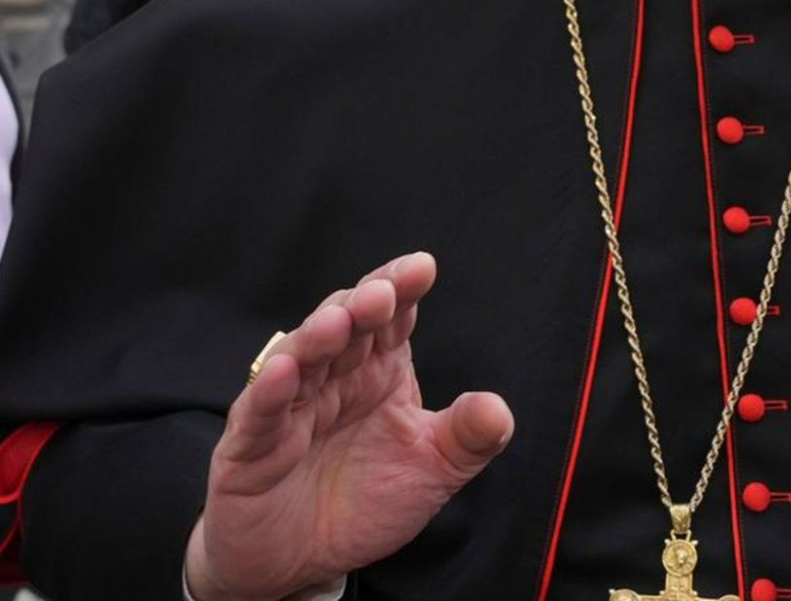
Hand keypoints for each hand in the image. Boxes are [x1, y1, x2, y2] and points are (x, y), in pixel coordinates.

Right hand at [185, 252, 512, 600]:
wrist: (299, 563)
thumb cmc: (364, 501)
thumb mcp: (432, 470)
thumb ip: (467, 438)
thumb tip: (498, 409)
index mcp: (379, 369)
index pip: (393, 318)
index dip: (403, 289)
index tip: (422, 268)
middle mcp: (335, 376)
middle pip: (346, 324)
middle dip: (362, 304)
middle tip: (381, 293)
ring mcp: (290, 405)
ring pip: (301, 357)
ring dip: (317, 336)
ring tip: (337, 322)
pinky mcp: (251, 445)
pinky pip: (260, 412)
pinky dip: (269, 391)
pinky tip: (282, 373)